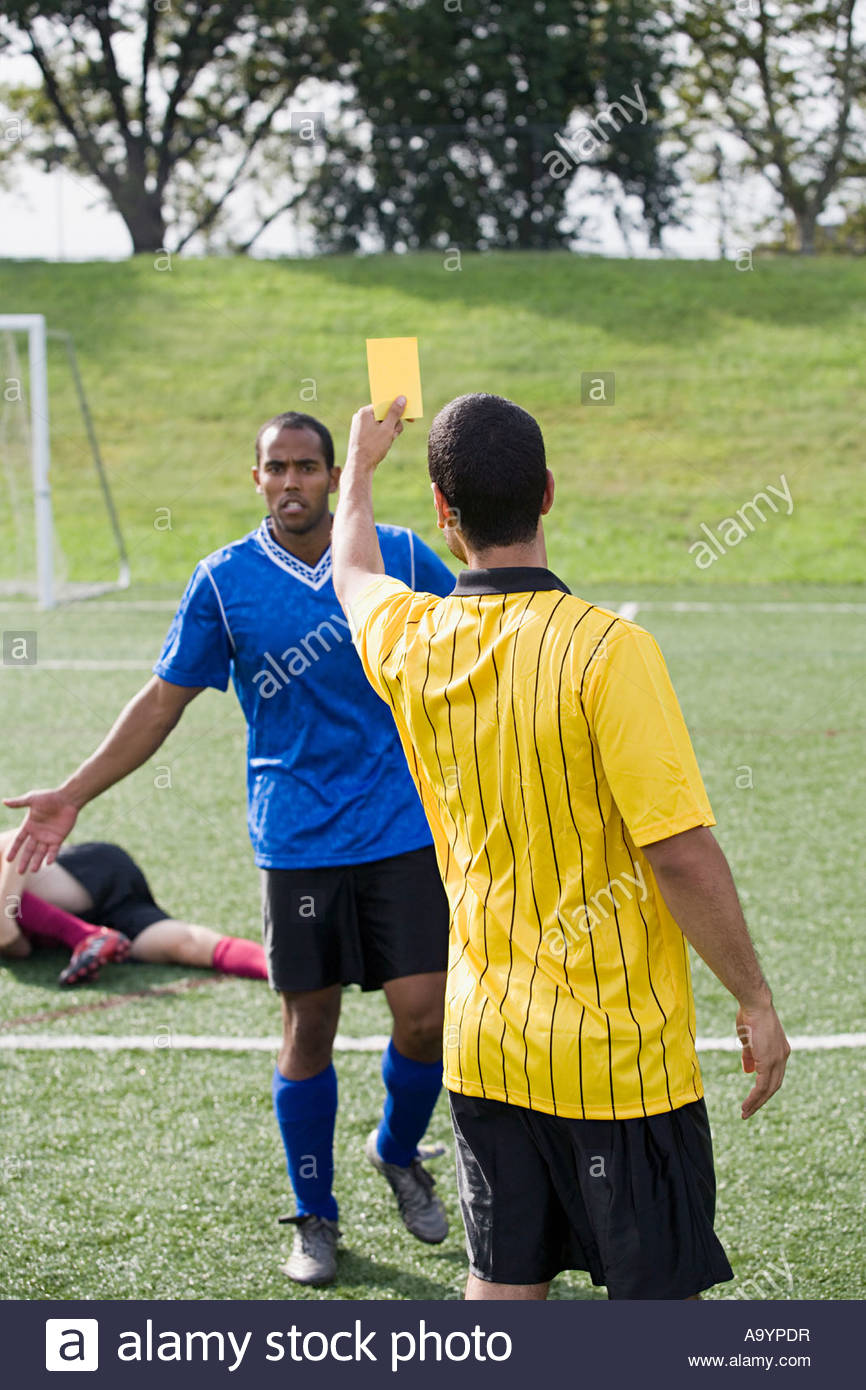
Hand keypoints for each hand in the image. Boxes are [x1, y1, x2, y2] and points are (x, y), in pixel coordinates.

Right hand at [2, 791, 79, 871]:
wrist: (68, 799)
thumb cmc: (50, 797)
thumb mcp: (32, 799)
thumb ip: (19, 803)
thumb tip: (4, 802)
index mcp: (29, 825)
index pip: (19, 841)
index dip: (14, 850)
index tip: (8, 859)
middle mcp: (37, 834)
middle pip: (29, 850)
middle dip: (24, 861)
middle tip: (20, 872)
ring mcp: (48, 837)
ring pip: (40, 853)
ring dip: (37, 861)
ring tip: (33, 871)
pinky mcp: (59, 838)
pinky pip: (54, 850)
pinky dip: (51, 856)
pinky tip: (48, 863)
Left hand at [346, 398, 406, 472]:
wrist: (360, 467)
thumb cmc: (373, 447)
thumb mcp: (387, 429)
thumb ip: (395, 413)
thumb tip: (401, 398)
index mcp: (365, 412)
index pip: (385, 405)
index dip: (398, 411)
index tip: (410, 418)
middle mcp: (361, 417)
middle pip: (384, 415)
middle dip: (393, 425)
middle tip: (393, 435)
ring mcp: (360, 426)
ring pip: (382, 424)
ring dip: (389, 432)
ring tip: (387, 443)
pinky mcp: (362, 435)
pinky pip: (377, 431)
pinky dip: (383, 437)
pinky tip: (383, 446)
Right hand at [736, 999, 790, 1118]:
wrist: (755, 1003)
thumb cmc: (750, 1016)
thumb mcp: (750, 1039)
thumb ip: (750, 1056)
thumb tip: (748, 1071)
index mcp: (780, 1051)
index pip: (774, 1075)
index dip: (764, 1087)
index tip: (754, 1097)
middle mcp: (782, 1057)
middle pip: (774, 1085)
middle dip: (761, 1100)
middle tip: (749, 1111)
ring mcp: (777, 1060)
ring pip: (769, 1089)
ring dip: (757, 1103)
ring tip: (745, 1113)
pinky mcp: (769, 1062)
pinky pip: (762, 1086)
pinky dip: (754, 1098)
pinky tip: (746, 1105)